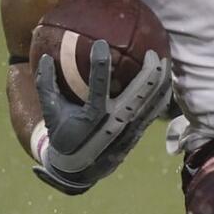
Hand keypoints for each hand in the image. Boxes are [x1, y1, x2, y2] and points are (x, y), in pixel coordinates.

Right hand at [32, 39, 172, 194]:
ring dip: (160, 82)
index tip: (102, 43)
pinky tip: (167, 82)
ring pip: (150, 104)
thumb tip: (45, 57)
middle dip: (147, 73)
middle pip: (136, 95)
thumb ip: (46, 85)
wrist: (75, 171)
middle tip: (150, 53)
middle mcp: (112, 125)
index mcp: (90, 118)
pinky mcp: (136, 136)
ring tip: (165, 61)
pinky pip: (154, 114)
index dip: (100, 65)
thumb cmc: (63, 134)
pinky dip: (162, 97)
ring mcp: (127, 131)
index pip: (97, 87)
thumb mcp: (51, 112)